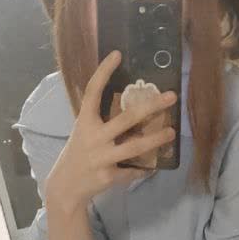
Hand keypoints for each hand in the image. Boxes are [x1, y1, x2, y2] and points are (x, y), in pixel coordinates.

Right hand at [47, 50, 177, 211]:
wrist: (66, 186)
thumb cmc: (80, 153)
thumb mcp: (85, 133)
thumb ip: (103, 121)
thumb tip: (135, 107)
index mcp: (85, 122)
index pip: (92, 91)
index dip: (103, 71)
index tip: (118, 54)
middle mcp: (93, 137)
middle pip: (126, 118)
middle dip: (151, 106)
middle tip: (171, 96)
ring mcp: (101, 157)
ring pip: (135, 147)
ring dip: (156, 138)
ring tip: (172, 132)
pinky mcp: (108, 176)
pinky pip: (132, 170)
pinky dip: (143, 168)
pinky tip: (152, 166)